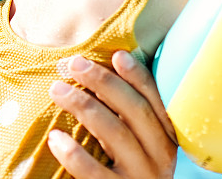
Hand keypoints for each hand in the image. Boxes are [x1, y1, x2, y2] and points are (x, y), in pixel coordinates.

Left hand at [46, 51, 177, 178]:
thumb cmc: (126, 171)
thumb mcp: (137, 144)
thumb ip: (127, 116)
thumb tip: (104, 70)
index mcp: (166, 138)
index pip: (156, 100)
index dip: (138, 76)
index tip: (117, 54)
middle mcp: (160, 157)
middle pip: (134, 111)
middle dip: (103, 82)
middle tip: (73, 64)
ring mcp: (140, 178)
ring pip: (115, 134)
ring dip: (83, 105)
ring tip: (56, 89)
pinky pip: (94, 173)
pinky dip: (74, 153)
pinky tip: (55, 137)